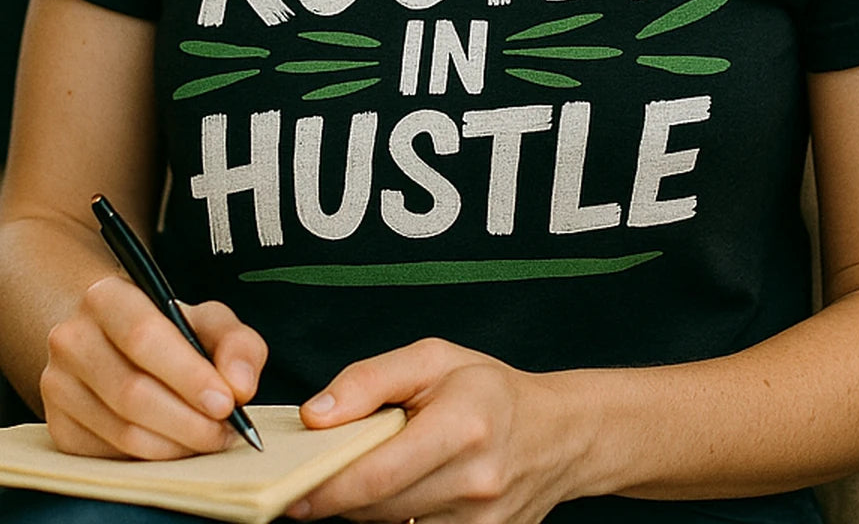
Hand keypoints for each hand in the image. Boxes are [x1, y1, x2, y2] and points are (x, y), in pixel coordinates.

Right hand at [40, 273, 267, 458]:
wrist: (114, 343)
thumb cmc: (167, 331)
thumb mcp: (208, 321)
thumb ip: (236, 343)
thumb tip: (240, 385)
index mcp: (107, 297)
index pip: (144, 337)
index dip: (188, 375)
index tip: (226, 402)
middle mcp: (72, 338)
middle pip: (132, 392)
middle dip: (188, 419)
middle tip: (225, 429)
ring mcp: (58, 385)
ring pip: (123, 430)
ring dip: (175, 443)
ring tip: (209, 437)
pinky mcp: (59, 426)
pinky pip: (110, 454)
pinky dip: (153, 457)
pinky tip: (177, 444)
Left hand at [287, 337, 586, 523]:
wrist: (557, 434)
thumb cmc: (490, 390)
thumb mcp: (432, 359)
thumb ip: (369, 380)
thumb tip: (315, 415)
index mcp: (464, 426)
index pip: (379, 473)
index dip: (328, 488)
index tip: (293, 492)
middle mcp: (475, 481)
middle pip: (380, 508)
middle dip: (340, 497)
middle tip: (313, 479)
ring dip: (368, 510)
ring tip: (369, 475)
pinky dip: (397, 519)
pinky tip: (400, 494)